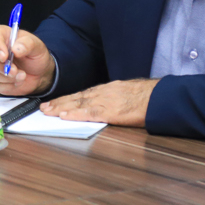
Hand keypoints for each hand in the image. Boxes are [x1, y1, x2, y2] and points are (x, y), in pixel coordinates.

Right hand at [0, 25, 55, 95]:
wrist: (37, 73)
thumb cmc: (34, 55)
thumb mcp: (37, 47)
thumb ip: (28, 44)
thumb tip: (16, 49)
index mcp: (1, 34)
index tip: (5, 57)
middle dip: (0, 66)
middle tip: (15, 71)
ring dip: (5, 78)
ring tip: (21, 76)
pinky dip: (5, 86)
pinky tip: (15, 82)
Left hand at [40, 79, 159, 126]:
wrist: (161, 97)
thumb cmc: (148, 97)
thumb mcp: (128, 94)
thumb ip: (115, 98)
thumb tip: (106, 105)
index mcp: (109, 89)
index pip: (84, 93)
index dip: (68, 98)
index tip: (56, 102)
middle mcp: (105, 92)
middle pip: (78, 96)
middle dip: (60, 102)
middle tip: (44, 108)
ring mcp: (107, 100)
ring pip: (80, 102)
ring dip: (62, 107)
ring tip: (48, 112)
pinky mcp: (112, 111)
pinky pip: (90, 112)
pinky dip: (76, 113)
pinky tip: (65, 115)